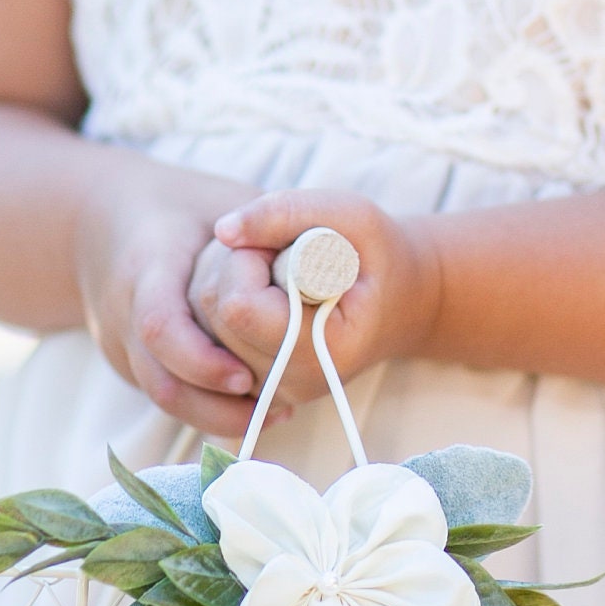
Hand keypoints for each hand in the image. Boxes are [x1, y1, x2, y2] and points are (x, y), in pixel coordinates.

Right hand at [73, 165, 267, 439]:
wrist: (99, 220)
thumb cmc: (178, 206)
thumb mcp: (222, 201)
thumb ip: (266, 227)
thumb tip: (320, 257)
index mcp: (146, 265)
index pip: (160, 325)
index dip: (201, 359)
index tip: (247, 376)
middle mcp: (122, 312)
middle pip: (161, 381)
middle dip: (217, 406)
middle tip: (279, 409)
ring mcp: (120, 342)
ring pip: (164, 399)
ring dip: (219, 415)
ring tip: (276, 413)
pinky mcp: (129, 361)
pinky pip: (167, 394)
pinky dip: (209, 406)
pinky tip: (255, 404)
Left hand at [190, 189, 442, 407]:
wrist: (400, 301)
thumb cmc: (377, 255)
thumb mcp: (350, 216)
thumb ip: (287, 213)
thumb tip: (224, 230)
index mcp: (325, 351)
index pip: (240, 305)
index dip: (251, 258)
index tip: (285, 244)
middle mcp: (294, 383)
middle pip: (215, 314)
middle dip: (236, 267)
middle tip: (280, 252)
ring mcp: (272, 392)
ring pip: (203, 326)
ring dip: (227, 282)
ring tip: (275, 271)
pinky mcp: (254, 388)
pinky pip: (208, 340)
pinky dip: (222, 306)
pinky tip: (261, 293)